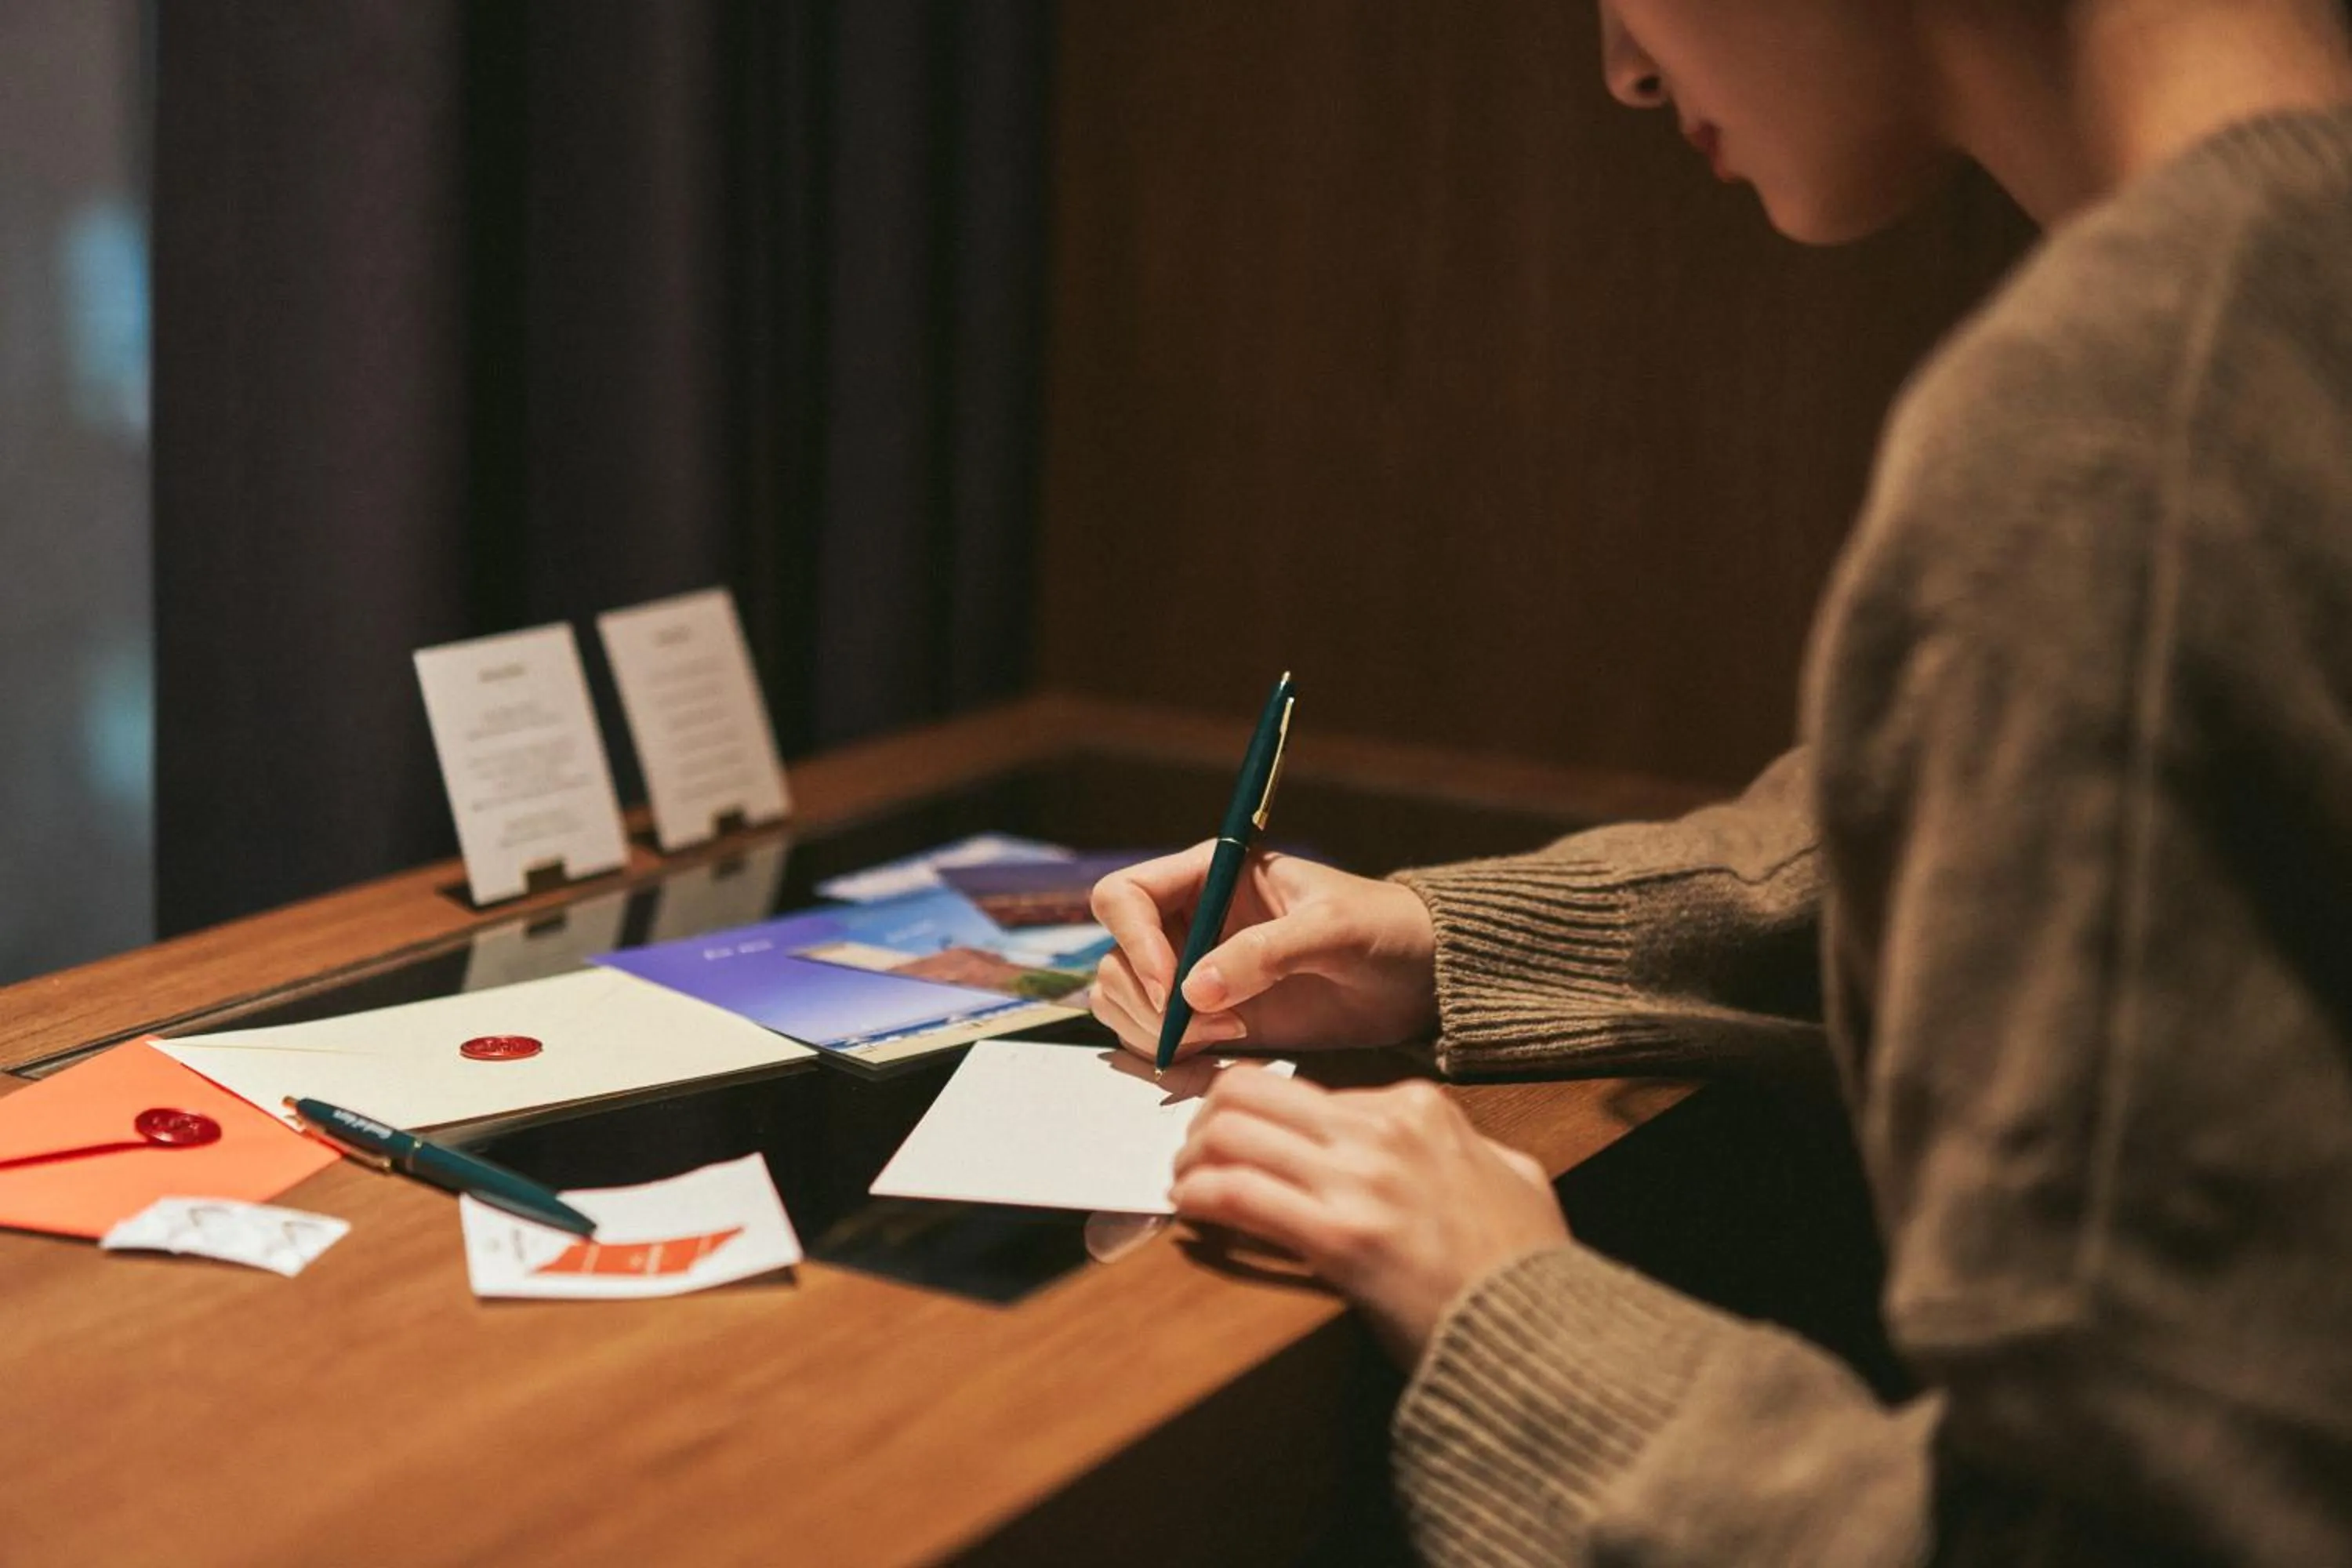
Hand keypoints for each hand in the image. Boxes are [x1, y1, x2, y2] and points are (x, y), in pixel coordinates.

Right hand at [1089, 845, 1437, 1060]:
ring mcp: (1197, 974)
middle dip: (1149, 1002)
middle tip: (1210, 1029)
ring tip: (1227, 1044)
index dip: (1132, 941)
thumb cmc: (1383, 929)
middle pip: (1115, 960)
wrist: (1418, 977)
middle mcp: (1190, 922)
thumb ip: (1265, 952)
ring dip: (1157, 1035)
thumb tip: (1195, 991)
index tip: (1172, 986)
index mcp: (1209, 874)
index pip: (1125, 896)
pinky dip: (1173, 1062)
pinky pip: (1159, 1043)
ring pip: (1125, 1005)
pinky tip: (1219, 1067)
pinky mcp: (1212, 1021)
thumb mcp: (1332, 930)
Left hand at [1171, 1068, 1568, 1363]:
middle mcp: (1385, 1129)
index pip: (1302, 1089)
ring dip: (1191, 1160)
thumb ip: (1468, 1146)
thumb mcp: (1511, 1174)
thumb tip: (1448, 1145)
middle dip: (1205, 1122)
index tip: (1236, 1139)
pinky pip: (1240, 1195)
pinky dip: (1200, 1199)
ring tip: (1184, 1187)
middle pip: (1249, 1093)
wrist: (1539, 1332)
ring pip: (1232, 1134)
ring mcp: (1362, 1180)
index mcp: (1418, 1108)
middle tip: (1193, 1155)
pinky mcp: (1341, 1237)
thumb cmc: (1525, 1263)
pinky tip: (1188, 1213)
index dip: (1256, 1115)